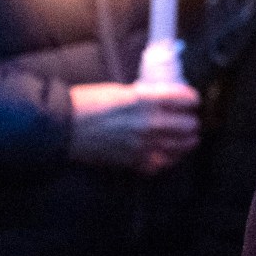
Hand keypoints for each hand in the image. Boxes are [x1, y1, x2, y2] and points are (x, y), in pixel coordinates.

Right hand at [68, 81, 200, 173]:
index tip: (189, 101)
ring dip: (186, 142)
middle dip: (191, 122)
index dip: (191, 99)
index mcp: (145, 100)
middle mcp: (149, 123)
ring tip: (185, 139)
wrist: (63, 127)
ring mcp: (142, 145)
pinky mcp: (133, 161)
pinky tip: (167, 154)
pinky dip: (168, 159)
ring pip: (181, 147)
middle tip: (187, 121)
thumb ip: (144, 96)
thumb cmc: (86, 103)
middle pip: (189, 126)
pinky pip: (162, 164)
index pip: (186, 99)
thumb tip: (161, 100)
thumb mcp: (119, 90)